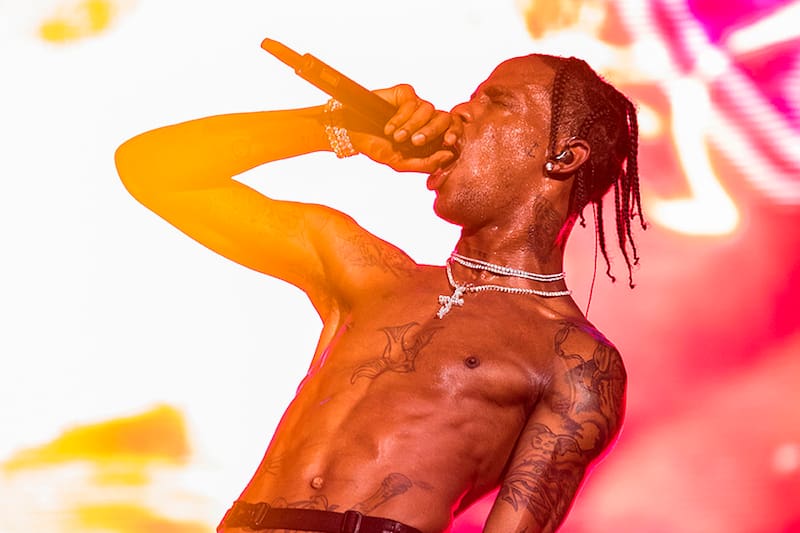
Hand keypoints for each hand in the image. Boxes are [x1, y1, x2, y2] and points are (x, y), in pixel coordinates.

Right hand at [346, 84, 461, 172]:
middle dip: (430, 132)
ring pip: (428, 109)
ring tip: (396, 137)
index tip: (447, 142)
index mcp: (432, 135)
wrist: (355, 136)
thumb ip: (426, 164)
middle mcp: (427, 118)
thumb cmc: (379, 149)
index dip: (455, 133)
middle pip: (444, 117)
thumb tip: (449, 155)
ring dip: (411, 126)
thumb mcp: (401, 163)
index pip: (454, 129)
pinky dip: (400, 117)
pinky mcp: (405, 93)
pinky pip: (412, 102)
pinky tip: (389, 128)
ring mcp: (417, 104)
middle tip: (415, 142)